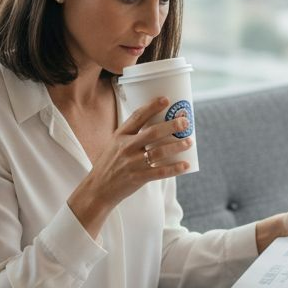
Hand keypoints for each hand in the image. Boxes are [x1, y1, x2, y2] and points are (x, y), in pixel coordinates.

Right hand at [68, 97, 192, 237]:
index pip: (137, 116)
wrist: (98, 188)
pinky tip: (185, 165)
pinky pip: (160, 172)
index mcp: (120, 136)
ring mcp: (132, 163)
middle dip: (171, 126)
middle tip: (185, 122)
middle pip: (152, 133)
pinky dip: (174, 168)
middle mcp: (126, 148)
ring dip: (176, 146)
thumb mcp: (115, 144)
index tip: (166, 99)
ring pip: (159, 153)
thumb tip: (157, 125)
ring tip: (189, 142)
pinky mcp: (138, 178)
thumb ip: (131, 135)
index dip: (152, 107)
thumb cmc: (110, 163)